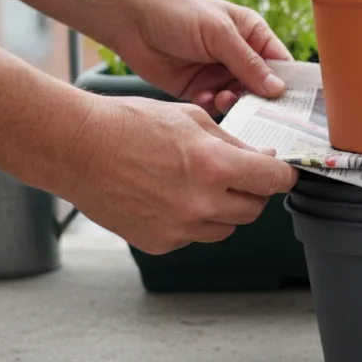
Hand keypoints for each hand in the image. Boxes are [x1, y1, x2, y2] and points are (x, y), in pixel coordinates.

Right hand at [64, 95, 297, 254]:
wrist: (78, 149)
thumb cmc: (130, 125)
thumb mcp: (192, 119)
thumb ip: (232, 144)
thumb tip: (261, 159)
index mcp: (215, 167)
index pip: (273, 182)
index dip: (283, 175)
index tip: (283, 173)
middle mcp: (202, 204)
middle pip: (253, 209)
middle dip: (253, 191)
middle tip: (240, 174)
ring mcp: (180, 228)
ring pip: (225, 227)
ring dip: (224, 208)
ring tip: (199, 183)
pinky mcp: (160, 242)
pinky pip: (193, 236)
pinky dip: (192, 220)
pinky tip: (171, 196)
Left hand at [111, 0, 291, 113]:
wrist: (131, 18)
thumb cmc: (178, 12)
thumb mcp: (219, 34)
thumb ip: (248, 63)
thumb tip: (278, 89)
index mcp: (252, 35)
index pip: (281, 64)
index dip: (289, 84)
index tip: (293, 105)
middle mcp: (239, 56)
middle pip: (262, 88)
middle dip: (259, 99)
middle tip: (256, 108)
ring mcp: (218, 73)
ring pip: (239, 100)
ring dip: (234, 103)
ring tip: (222, 98)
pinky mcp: (198, 88)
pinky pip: (214, 105)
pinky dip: (212, 106)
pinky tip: (203, 97)